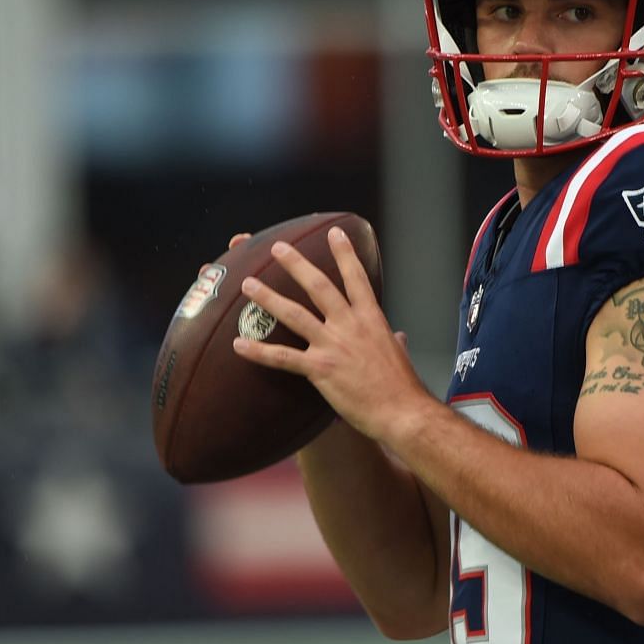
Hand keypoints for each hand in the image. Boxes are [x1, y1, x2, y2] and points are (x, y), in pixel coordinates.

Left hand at [230, 226, 433, 445]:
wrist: (402, 411)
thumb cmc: (404, 387)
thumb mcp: (400, 354)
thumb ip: (395, 341)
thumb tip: (399, 337)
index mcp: (372, 318)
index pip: (357, 277)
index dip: (345, 253)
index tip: (335, 232)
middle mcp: (350, 325)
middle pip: (318, 286)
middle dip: (296, 264)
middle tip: (278, 248)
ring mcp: (333, 345)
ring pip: (294, 314)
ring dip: (268, 298)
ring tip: (248, 285)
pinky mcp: (320, 369)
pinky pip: (283, 357)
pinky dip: (259, 351)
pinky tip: (239, 345)